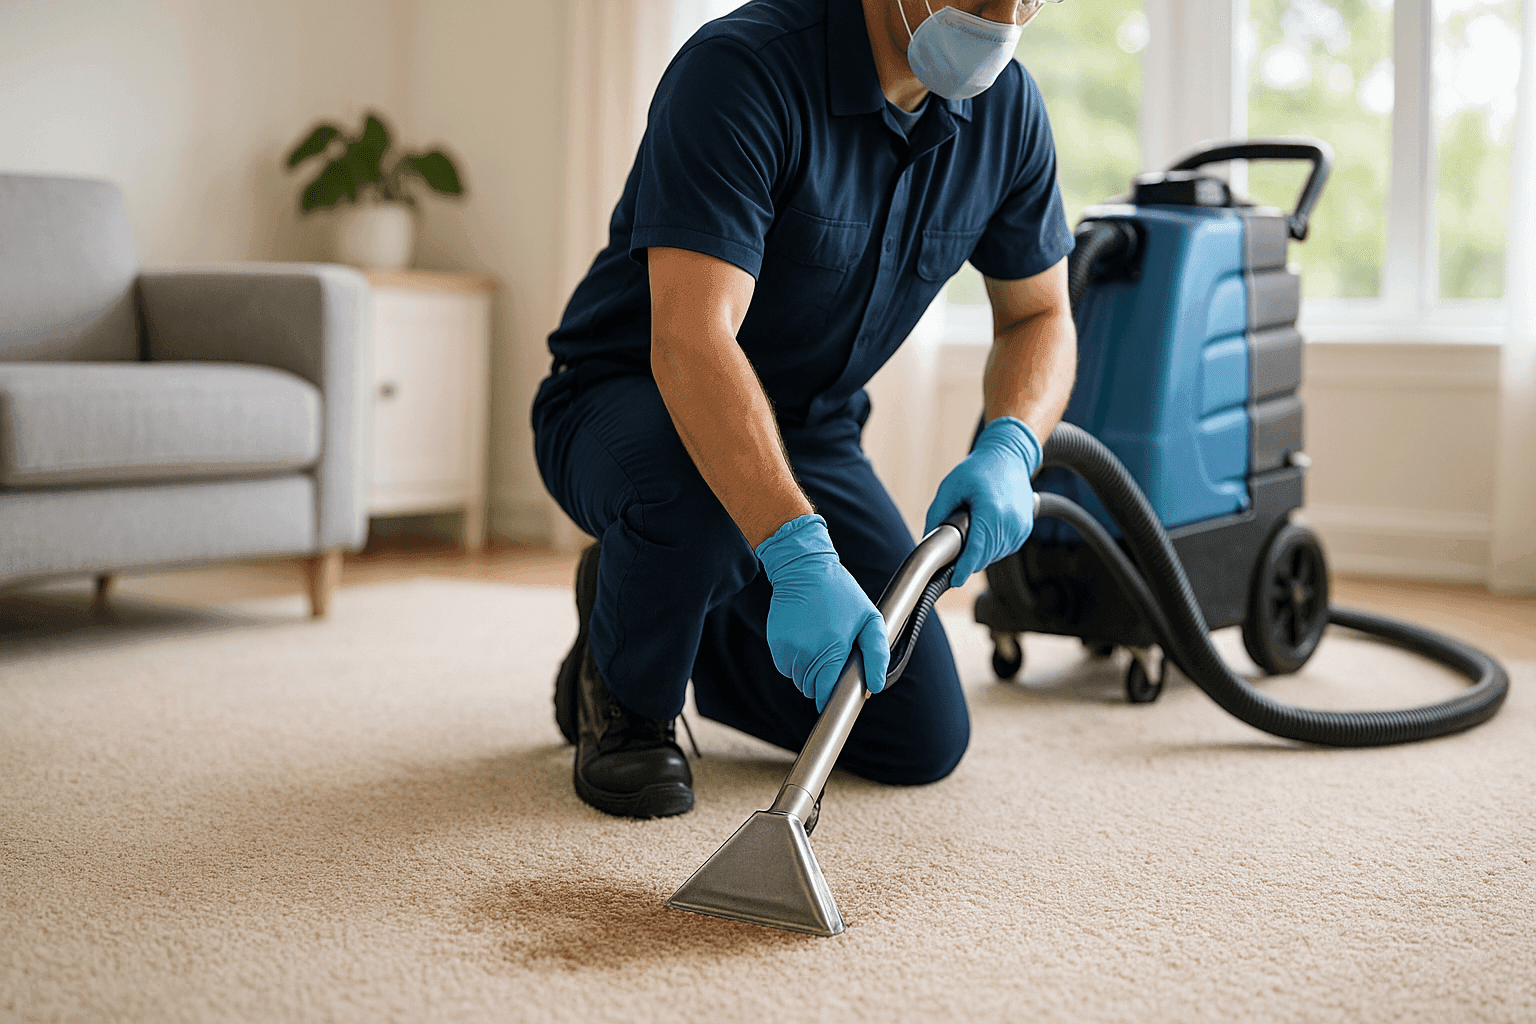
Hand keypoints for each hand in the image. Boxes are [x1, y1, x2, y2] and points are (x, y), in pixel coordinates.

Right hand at [756, 515, 889, 711]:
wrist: (804, 569)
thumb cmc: (841, 593)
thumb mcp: (869, 618)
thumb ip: (876, 654)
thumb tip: (875, 687)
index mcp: (832, 649)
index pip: (826, 692)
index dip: (832, 695)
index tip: (839, 692)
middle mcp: (806, 653)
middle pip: (811, 689)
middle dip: (822, 680)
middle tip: (833, 655)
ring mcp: (788, 649)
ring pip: (798, 680)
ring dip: (808, 671)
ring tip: (819, 644)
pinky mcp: (776, 644)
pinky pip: (786, 667)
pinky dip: (795, 661)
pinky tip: (805, 639)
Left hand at [924, 416, 1041, 587]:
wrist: (1009, 456)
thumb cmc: (979, 468)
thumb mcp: (950, 487)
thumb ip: (937, 514)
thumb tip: (927, 538)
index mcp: (992, 511)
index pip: (977, 550)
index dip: (964, 569)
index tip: (955, 581)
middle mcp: (1011, 521)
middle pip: (985, 556)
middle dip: (968, 559)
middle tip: (954, 549)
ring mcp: (1021, 526)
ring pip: (995, 555)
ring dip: (980, 553)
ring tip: (972, 531)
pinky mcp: (1025, 529)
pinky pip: (1005, 548)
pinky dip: (992, 547)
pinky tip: (984, 532)